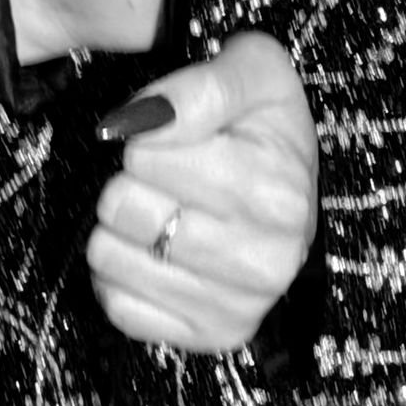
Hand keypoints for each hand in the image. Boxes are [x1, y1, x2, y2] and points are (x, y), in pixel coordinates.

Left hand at [88, 31, 319, 353]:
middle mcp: (266, 261)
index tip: (174, 139)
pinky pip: (118, 307)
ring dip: (118, 229)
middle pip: (122, 207)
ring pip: (109, 259)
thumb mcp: (254, 69)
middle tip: (163, 178)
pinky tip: (155, 253)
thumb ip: (199, 86)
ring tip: (159, 212)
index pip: (142, 154)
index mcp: (277, 193)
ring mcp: (240, 306)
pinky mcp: (212, 336)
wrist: (296, 187)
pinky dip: (122, 277)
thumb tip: (133, 124)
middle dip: (128, 181)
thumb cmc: (266, 121)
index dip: (145, 137)